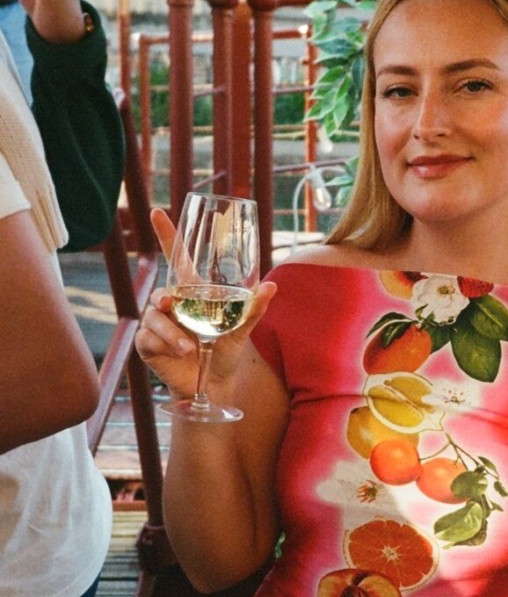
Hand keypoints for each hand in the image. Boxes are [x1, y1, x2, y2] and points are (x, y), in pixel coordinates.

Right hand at [135, 208, 276, 401]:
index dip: (167, 235)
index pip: (176, 258)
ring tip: (189, 346)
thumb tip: (270, 286)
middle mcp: (172, 305)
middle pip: (160, 291)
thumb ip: (253, 308)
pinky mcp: (148, 345)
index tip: (158, 212)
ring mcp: (158, 324)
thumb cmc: (226, 350)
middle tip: (172, 303)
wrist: (215, 384)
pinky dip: (164, 344)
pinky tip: (180, 353)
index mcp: (192, 293)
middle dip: (164, 297)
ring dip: (171, 331)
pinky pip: (148, 338)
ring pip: (154, 317)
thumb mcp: (242, 328)